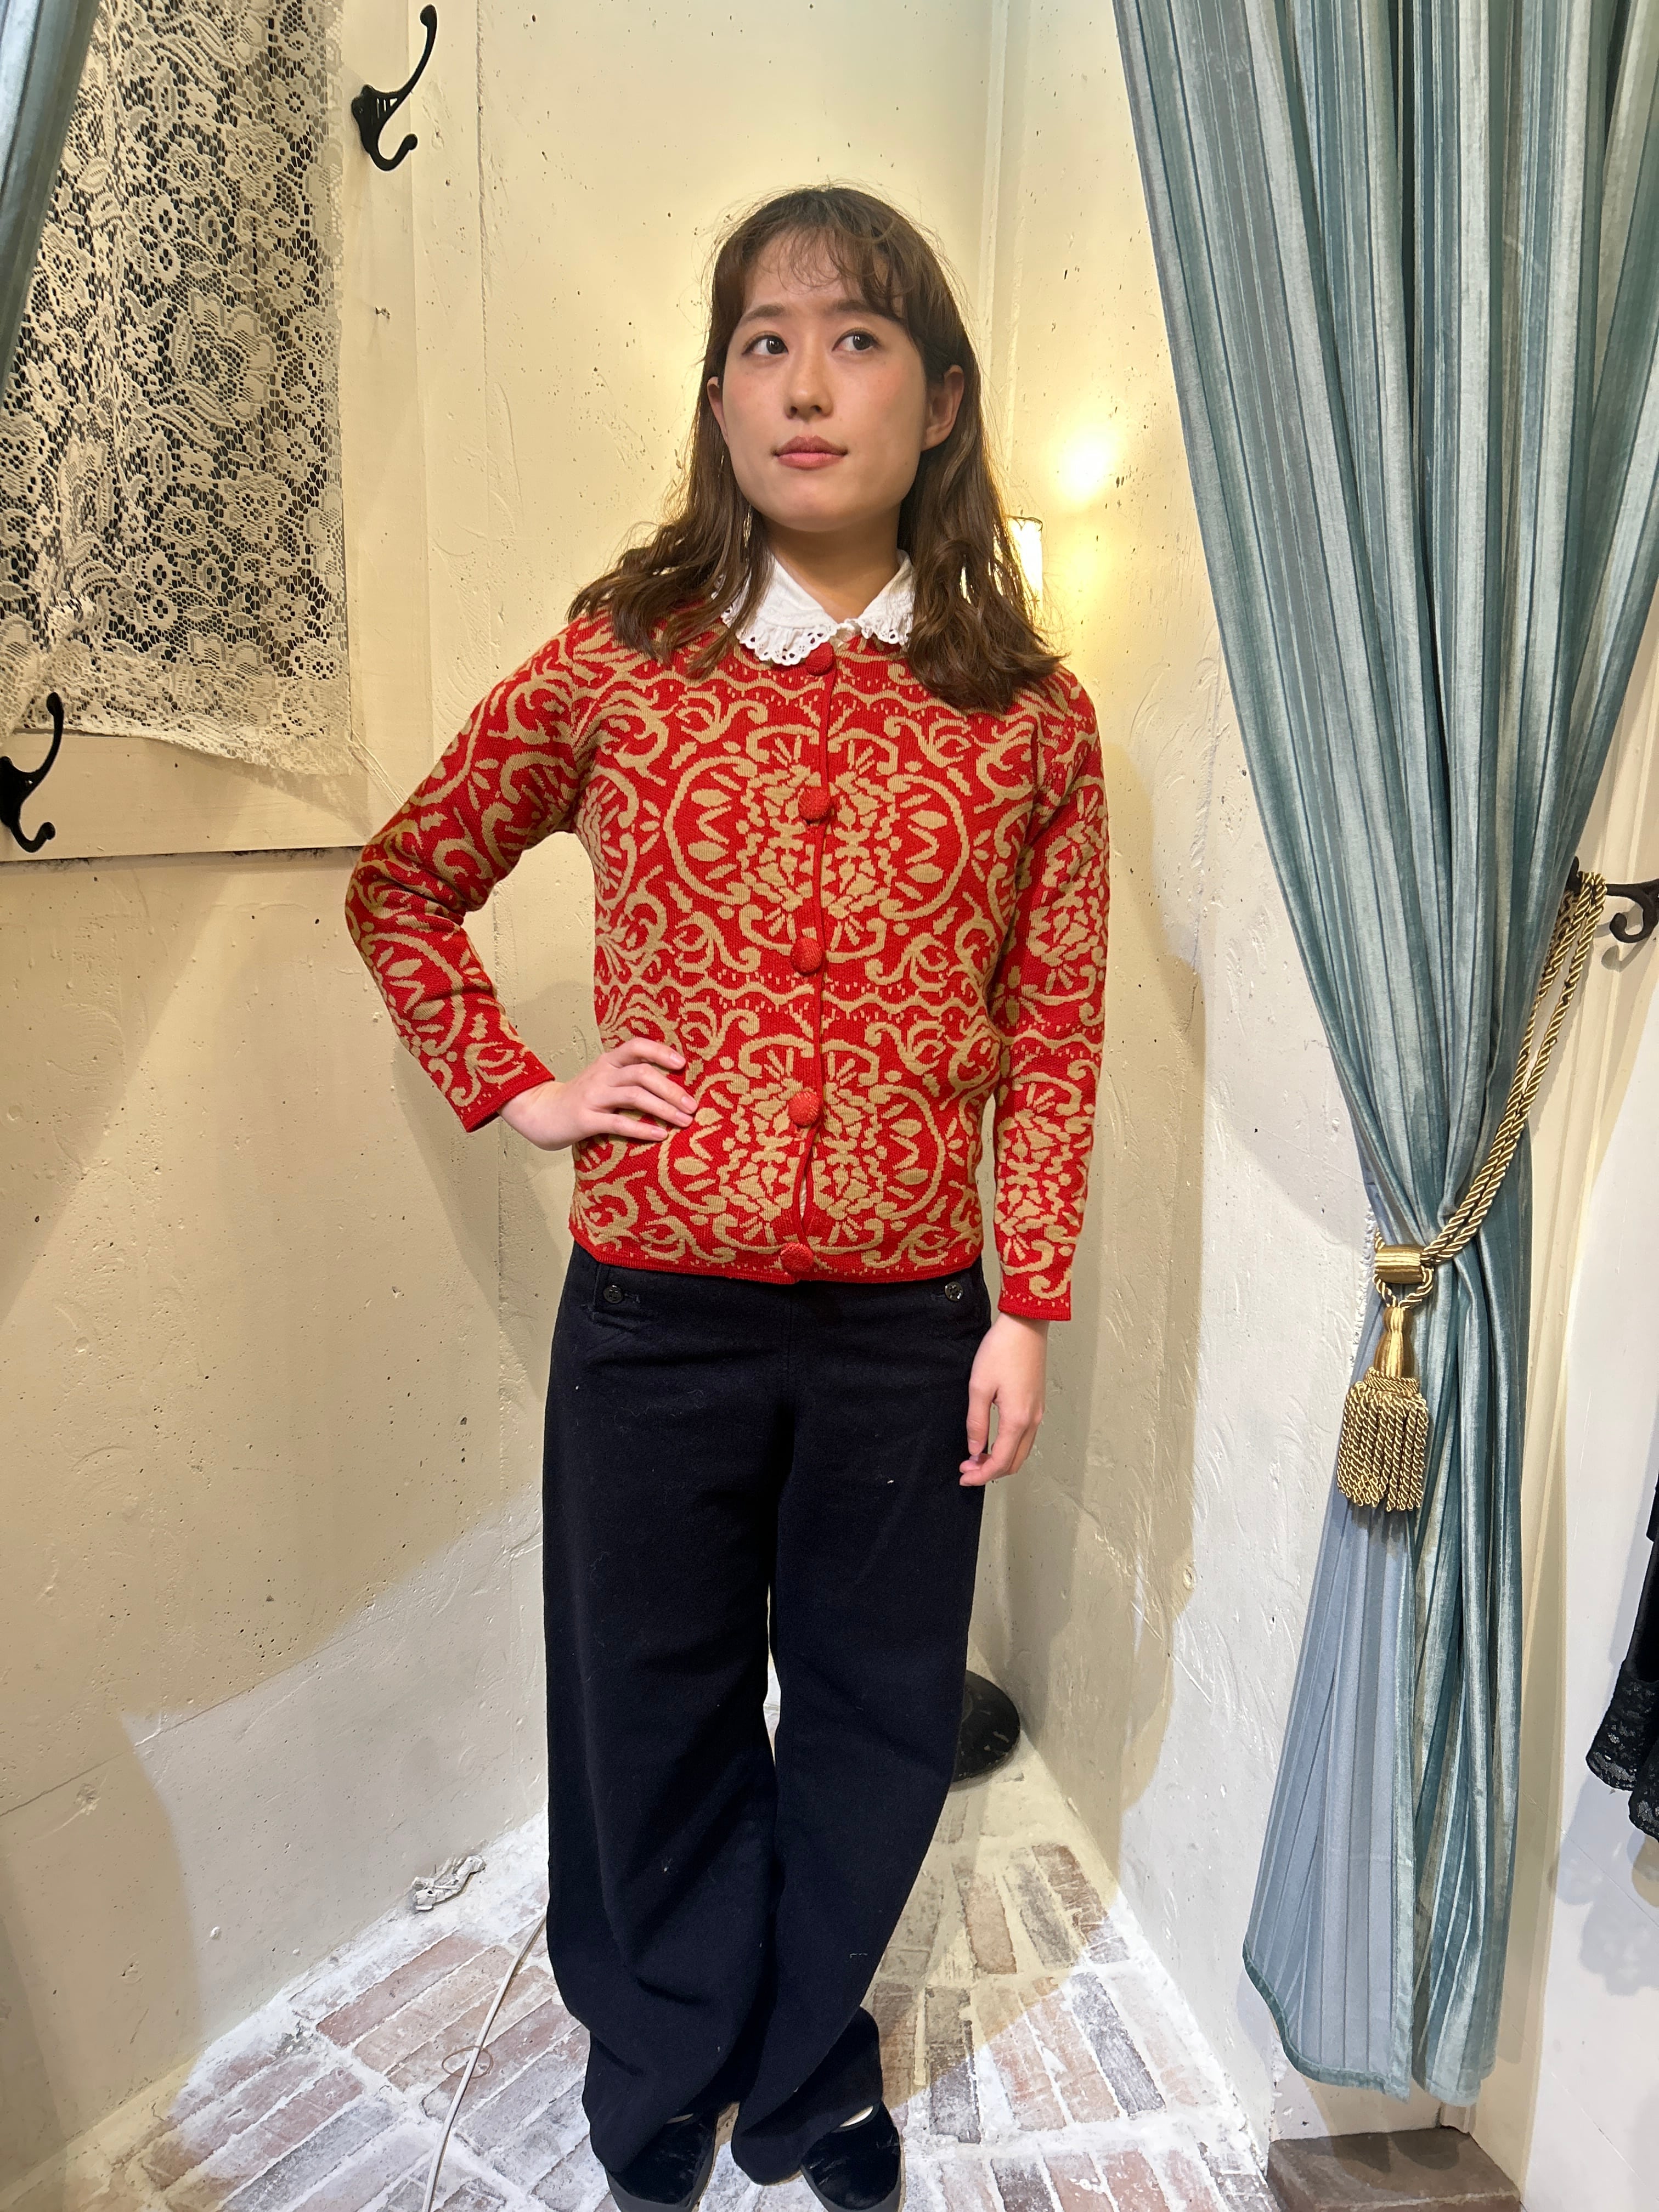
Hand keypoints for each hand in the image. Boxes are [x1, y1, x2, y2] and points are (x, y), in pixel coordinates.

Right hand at [499, 1037, 698, 1151]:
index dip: (660, 1052)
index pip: (636, 1046)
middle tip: (692, 1105)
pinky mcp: (586, 1120)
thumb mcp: (603, 1079)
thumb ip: (628, 1077)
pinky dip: (642, 1129)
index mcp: (608, 1062)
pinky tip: (660, 1135)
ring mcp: (593, 1097)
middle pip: (641, 1073)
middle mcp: (601, 1075)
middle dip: (671, 1089)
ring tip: (684, 1121)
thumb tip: (671, 1084)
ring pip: (634, 1096)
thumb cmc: (581, 1099)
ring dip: (664, 1109)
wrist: (540, 1113)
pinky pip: (618, 1123)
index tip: (682, 1064)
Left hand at [960, 1313, 1048, 1485]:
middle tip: (967, 1468)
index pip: (1001, 1461)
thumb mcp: (979, 1387)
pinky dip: (1010, 1447)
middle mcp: (1032, 1420)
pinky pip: (1025, 1437)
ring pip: (1022, 1451)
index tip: (963, 1476)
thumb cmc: (1002, 1351)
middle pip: (1014, 1462)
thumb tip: (975, 1450)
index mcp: (1017, 1420)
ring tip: (976, 1456)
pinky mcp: (1037, 1403)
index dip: (981, 1474)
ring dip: (1000, 1459)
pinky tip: (993, 1440)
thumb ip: (977, 1422)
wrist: (1026, 1325)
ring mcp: (1037, 1412)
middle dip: (990, 1471)